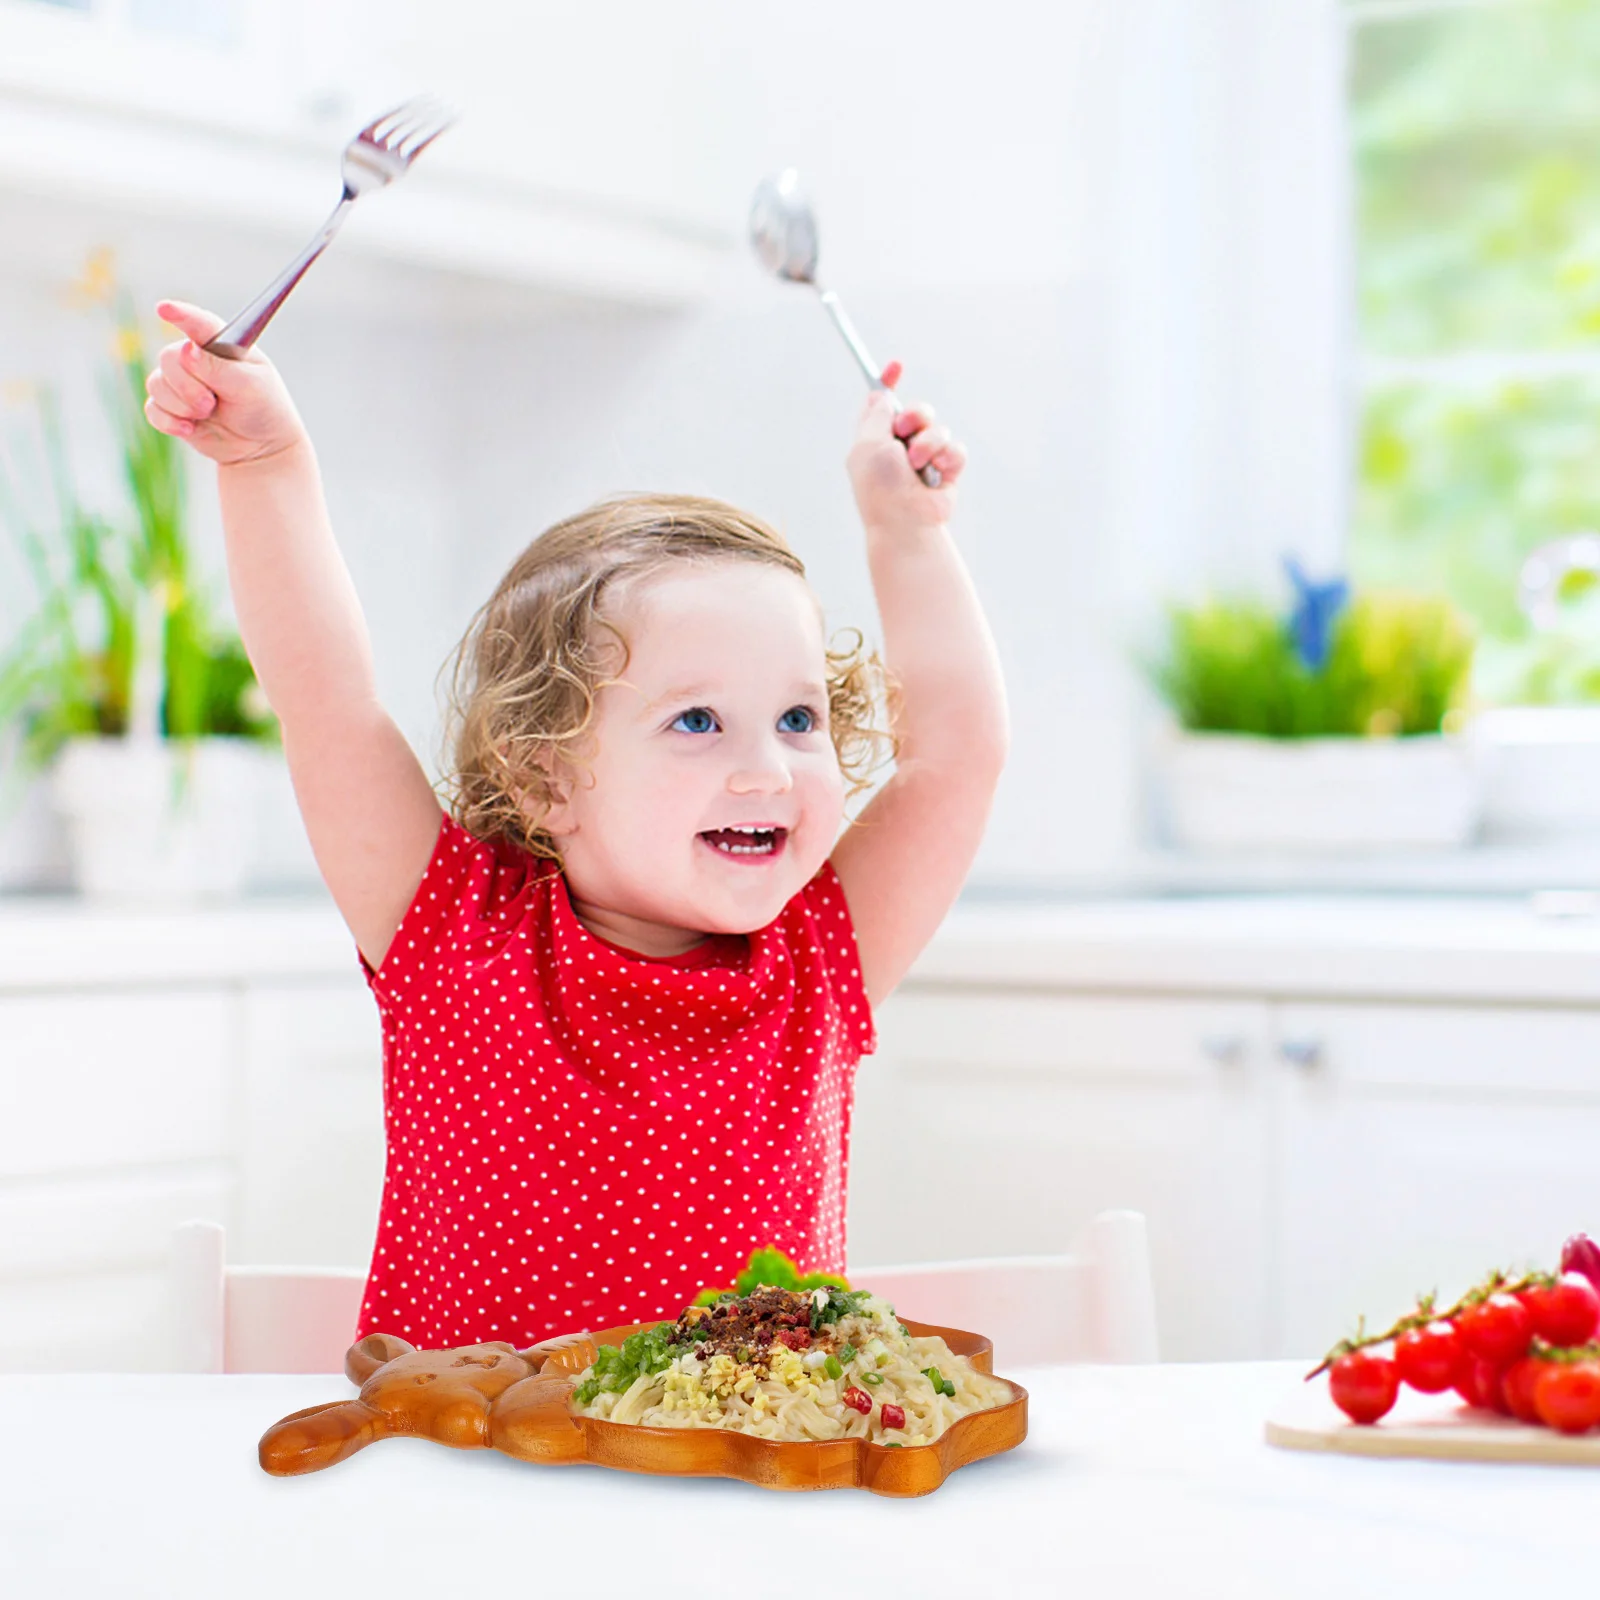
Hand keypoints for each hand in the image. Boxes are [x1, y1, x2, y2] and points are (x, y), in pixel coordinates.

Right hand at [143, 301, 308, 466]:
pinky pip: (152, 409)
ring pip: (157, 383)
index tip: (164, 309)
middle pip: (169, 358)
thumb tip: (187, 351)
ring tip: (208, 414)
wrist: (262, 446)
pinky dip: (169, 421)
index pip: (198, 323)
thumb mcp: (251, 387)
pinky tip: (189, 429)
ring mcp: (180, 382)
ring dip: (182, 405)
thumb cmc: (264, 408)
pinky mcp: (171, 407)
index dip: (180, 314)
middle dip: (187, 385)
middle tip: (211, 403)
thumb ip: (219, 369)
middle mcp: (195, 357)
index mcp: (221, 343)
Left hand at [845, 360, 966, 533]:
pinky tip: (937, 474)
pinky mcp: (946, 472)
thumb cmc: (881, 488)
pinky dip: (947, 459)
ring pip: (939, 428)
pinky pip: (956, 449)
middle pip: (917, 410)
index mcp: (874, 441)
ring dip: (929, 443)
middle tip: (906, 430)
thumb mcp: (869, 444)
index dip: (888, 382)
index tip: (896, 365)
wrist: (906, 523)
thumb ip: (876, 415)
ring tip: (918, 465)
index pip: (881, 405)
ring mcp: (924, 460)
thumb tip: (881, 395)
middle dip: (916, 415)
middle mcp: (899, 448)